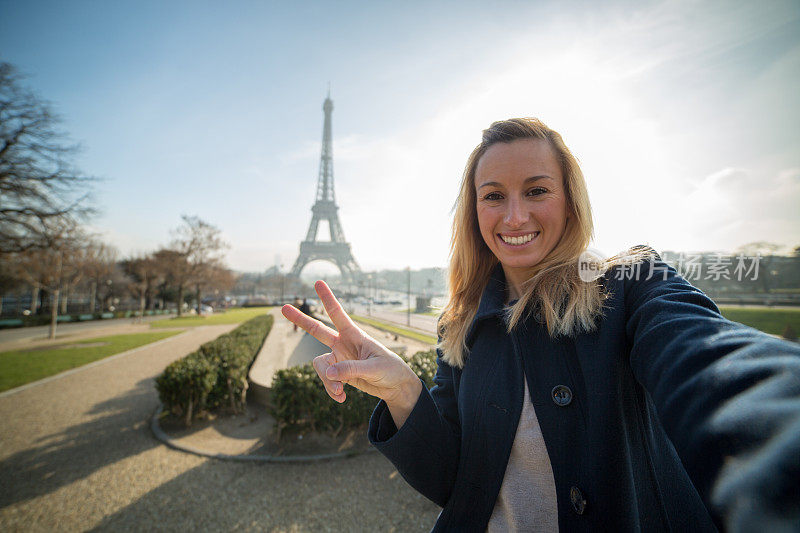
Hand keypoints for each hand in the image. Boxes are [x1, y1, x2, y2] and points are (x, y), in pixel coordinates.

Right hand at [281, 281, 421, 423]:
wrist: (395, 387)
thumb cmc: (390, 370)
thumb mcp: (375, 368)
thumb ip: (351, 369)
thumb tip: (329, 373)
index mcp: (355, 335)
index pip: (338, 315)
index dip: (328, 299)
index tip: (318, 283)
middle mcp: (343, 344)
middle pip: (317, 330)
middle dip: (301, 320)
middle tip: (283, 308)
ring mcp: (339, 359)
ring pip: (320, 366)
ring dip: (326, 381)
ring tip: (340, 392)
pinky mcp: (339, 374)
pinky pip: (326, 380)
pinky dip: (331, 390)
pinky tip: (342, 398)